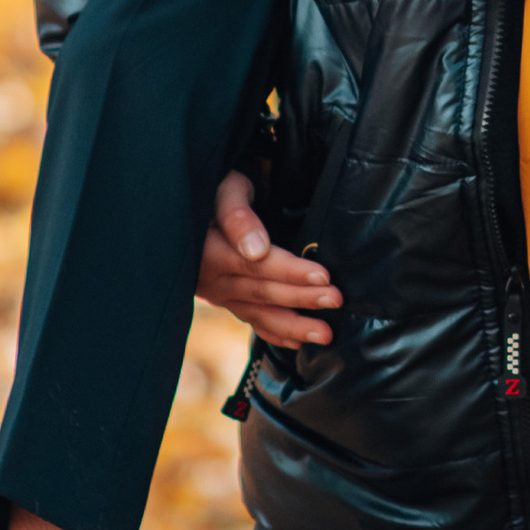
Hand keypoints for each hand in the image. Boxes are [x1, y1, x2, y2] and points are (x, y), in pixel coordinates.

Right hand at [197, 170, 342, 345]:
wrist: (194, 204)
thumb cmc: (217, 187)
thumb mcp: (224, 189)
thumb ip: (237, 215)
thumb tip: (256, 250)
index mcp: (208, 250)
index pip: (256, 265)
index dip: (291, 272)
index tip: (324, 276)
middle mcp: (210, 278)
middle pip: (262, 291)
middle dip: (302, 298)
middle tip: (335, 300)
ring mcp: (216, 293)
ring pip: (258, 313)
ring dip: (293, 326)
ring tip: (325, 335)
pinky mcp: (225, 300)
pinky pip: (250, 320)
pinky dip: (274, 332)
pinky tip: (297, 342)